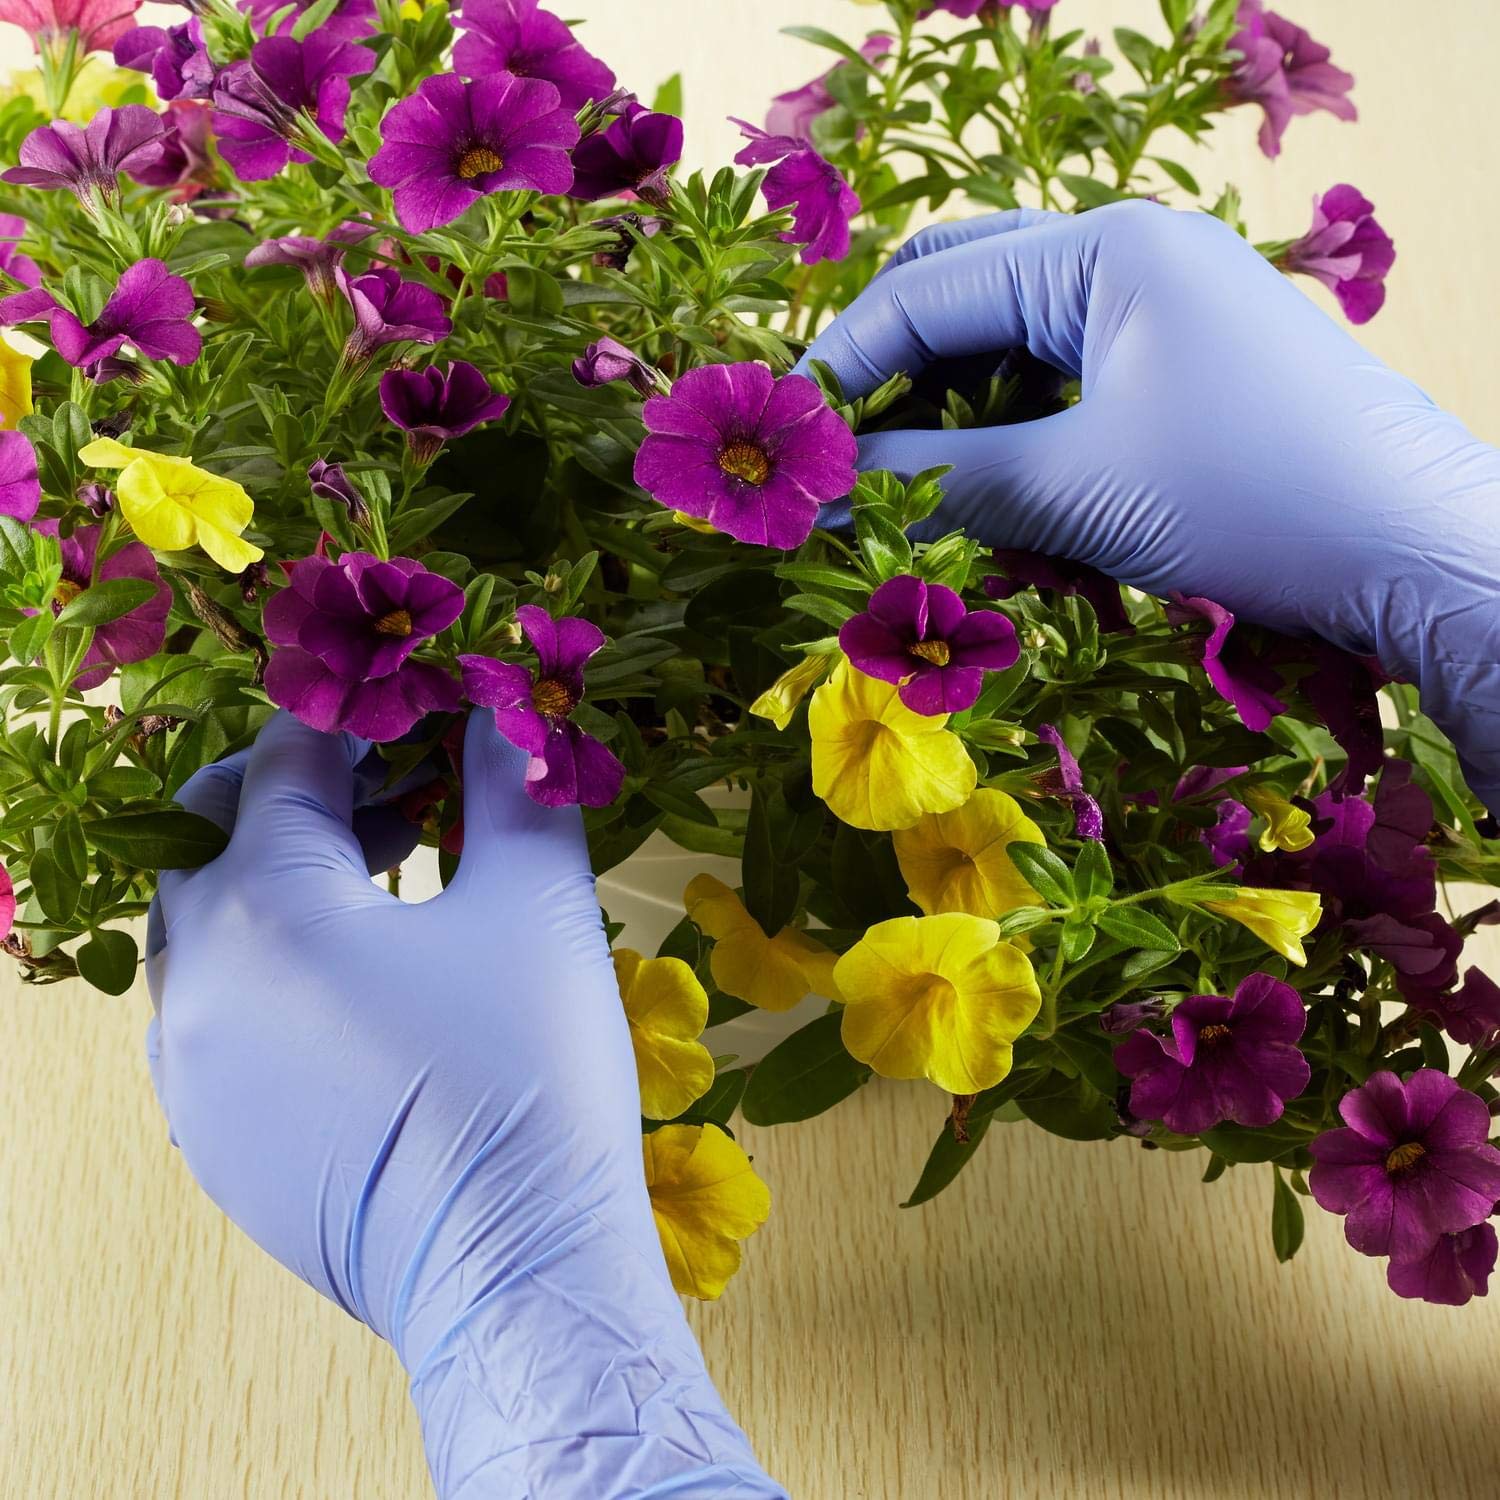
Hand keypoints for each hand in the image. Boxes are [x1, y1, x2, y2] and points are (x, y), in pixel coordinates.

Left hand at [145, 709, 782, 1499]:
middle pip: (214, 834)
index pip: (285, 761)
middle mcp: (197, 979)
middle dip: (302, 790)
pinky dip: (269, 960)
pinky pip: (213, 1008)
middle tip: (399, 794)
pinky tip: (361, 981)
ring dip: (282, 876)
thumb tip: (507, 712)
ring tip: (388, 881)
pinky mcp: (209, 1133)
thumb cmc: (527, 1075)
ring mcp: (190, 1067)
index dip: (357, 716)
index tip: (416, 707)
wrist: (510, 1269)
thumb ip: (513, 787)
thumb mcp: (536, 906)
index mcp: (268, 907)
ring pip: (205, 924)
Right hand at [799, 202, 1499, 808]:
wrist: (1417, 553)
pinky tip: (991, 498)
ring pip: (1008, 348)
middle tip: (839, 463)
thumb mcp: (1076, 489)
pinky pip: (1061, 389)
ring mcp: (1160, 311)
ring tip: (907, 492)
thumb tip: (831, 486)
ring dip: (948, 416)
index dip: (843, 368)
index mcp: (1105, 246)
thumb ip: (940, 477)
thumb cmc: (1253, 498)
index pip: (928, 291)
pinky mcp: (1179, 371)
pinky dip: (1011, 439)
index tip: (788, 446)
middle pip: (962, 296)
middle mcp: (1129, 256)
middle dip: (892, 379)